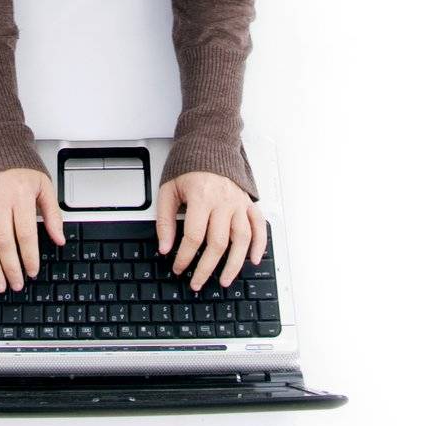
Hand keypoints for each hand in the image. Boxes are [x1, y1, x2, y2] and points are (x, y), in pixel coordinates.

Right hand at [0, 168, 64, 293]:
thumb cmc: (21, 167)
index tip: (32, 271)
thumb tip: (59, 239)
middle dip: (11, 267)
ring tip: (0, 284)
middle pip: (4, 242)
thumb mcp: (44, 185)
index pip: (25, 233)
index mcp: (20, 196)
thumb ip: (52, 214)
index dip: (29, 256)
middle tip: (17, 284)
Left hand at [155, 171, 267, 289]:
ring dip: (234, 264)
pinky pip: (259, 226)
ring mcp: (239, 203)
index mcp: (202, 197)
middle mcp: (223, 201)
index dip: (184, 257)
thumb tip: (165, 247)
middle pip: (218, 243)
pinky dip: (259, 244)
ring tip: (225, 280)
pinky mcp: (248, 202)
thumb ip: (165, 220)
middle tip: (197, 282)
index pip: (194, 237)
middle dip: (206, 268)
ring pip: (241, 240)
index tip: (178, 268)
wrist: (208, 143)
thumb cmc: (188, 165)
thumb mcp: (168, 189)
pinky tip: (253, 260)